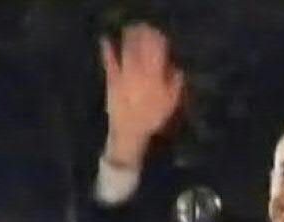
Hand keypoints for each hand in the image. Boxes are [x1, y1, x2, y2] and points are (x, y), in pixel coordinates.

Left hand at [100, 23, 184, 166]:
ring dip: (129, 38)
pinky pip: (109, 62)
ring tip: (130, 29)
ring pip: (127, 51)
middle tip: (145, 27)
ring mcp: (124, 74)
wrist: (129, 131)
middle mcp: (140, 72)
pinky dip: (107, 51)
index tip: (159, 34)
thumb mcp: (171, 104)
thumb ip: (176, 85)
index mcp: (156, 76)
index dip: (158, 40)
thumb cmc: (152, 119)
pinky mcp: (112, 80)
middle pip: (142, 48)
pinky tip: (105, 40)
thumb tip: (178, 69)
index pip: (158, 52)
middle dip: (143, 35)